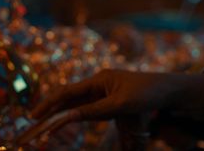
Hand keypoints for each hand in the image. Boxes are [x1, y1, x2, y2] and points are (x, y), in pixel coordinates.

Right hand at [31, 70, 203, 127]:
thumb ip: (93, 111)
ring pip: (78, 103)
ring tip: (45, 124)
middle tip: (33, 123)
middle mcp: (100, 83)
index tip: (34, 116)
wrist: (170, 91)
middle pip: (70, 97)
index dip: (49, 104)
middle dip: (51, 109)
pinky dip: (78, 115)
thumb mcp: (119, 105)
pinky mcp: (112, 100)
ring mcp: (105, 91)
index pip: (68, 92)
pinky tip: (68, 120)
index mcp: (99, 79)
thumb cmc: (147, 93)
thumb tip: (68, 117)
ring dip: (62, 113)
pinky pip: (90, 108)